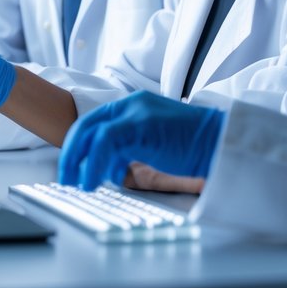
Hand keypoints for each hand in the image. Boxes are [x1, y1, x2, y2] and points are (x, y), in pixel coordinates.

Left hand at [58, 91, 223, 190]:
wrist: (220, 141)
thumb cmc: (192, 147)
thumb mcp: (154, 143)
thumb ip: (129, 148)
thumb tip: (107, 167)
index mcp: (134, 105)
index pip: (95, 121)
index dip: (79, 144)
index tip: (72, 164)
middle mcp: (132, 104)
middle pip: (87, 125)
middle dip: (71, 152)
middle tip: (66, 176)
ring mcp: (136, 112)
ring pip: (92, 134)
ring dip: (79, 161)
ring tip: (78, 183)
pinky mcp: (141, 125)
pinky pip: (105, 143)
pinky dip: (93, 164)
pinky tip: (93, 180)